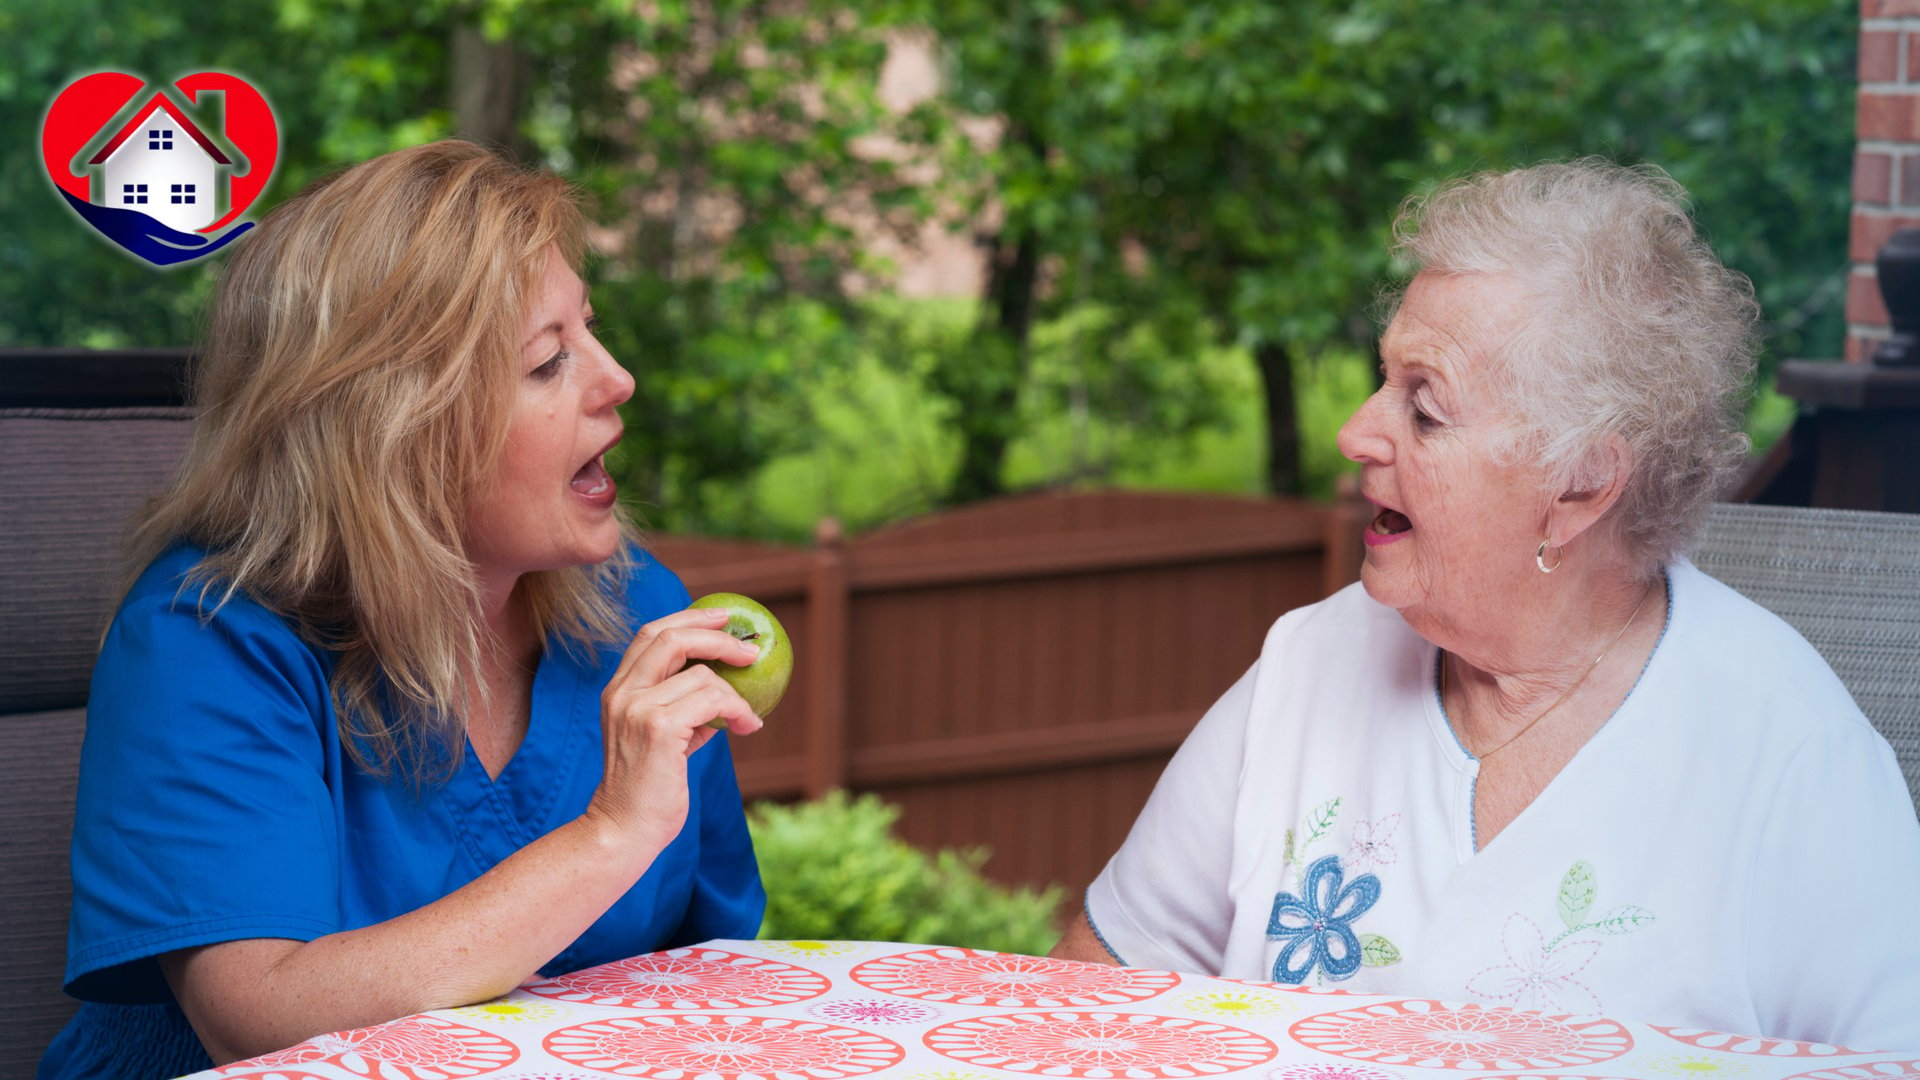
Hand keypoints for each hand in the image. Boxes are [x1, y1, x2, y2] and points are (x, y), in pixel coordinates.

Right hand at [585, 607, 762, 849]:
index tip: (722, 616)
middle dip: (716, 635)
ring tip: (748, 718)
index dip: (688, 617)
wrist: (624, 829)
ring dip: (736, 694)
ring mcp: (637, 709)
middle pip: (671, 637)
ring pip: (702, 675)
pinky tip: (747, 727)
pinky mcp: (658, 728)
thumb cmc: (648, 789)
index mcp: (618, 690)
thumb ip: (683, 710)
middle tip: (749, 649)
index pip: (649, 634)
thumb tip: (724, 692)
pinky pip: (713, 701)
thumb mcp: (662, 739)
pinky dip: (738, 710)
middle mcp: (622, 693)